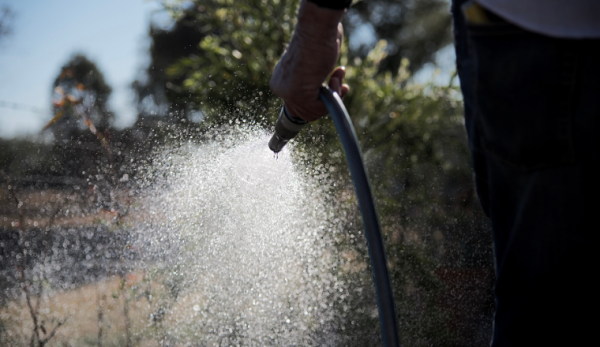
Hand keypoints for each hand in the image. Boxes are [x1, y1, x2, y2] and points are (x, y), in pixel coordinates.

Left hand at [270, 0, 348, 121]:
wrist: (317, 28)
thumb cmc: (318, 39)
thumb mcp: (314, 64)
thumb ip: (313, 79)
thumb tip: (322, 93)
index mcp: (280, 81)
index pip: (300, 105)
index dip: (320, 99)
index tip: (332, 84)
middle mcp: (281, 88)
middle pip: (306, 113)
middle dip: (328, 98)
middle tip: (338, 80)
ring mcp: (287, 93)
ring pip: (313, 113)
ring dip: (333, 95)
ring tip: (337, 75)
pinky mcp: (297, 95)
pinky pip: (320, 109)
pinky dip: (334, 95)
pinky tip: (336, 77)